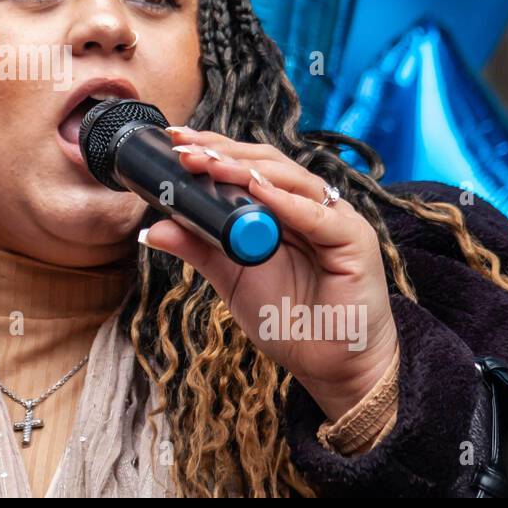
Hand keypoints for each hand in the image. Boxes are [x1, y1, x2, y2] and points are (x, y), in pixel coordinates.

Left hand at [137, 126, 397, 420]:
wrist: (332, 365)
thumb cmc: (288, 318)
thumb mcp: (232, 277)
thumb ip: (198, 248)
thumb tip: (153, 229)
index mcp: (282, 208)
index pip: (246, 166)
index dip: (213, 149)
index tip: (175, 142)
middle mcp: (309, 205)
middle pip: (267, 164)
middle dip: (223, 153)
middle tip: (184, 148)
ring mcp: (334, 219)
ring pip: (291, 180)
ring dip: (248, 170)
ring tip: (211, 164)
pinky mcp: (354, 240)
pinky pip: (317, 215)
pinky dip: (287, 202)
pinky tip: (258, 190)